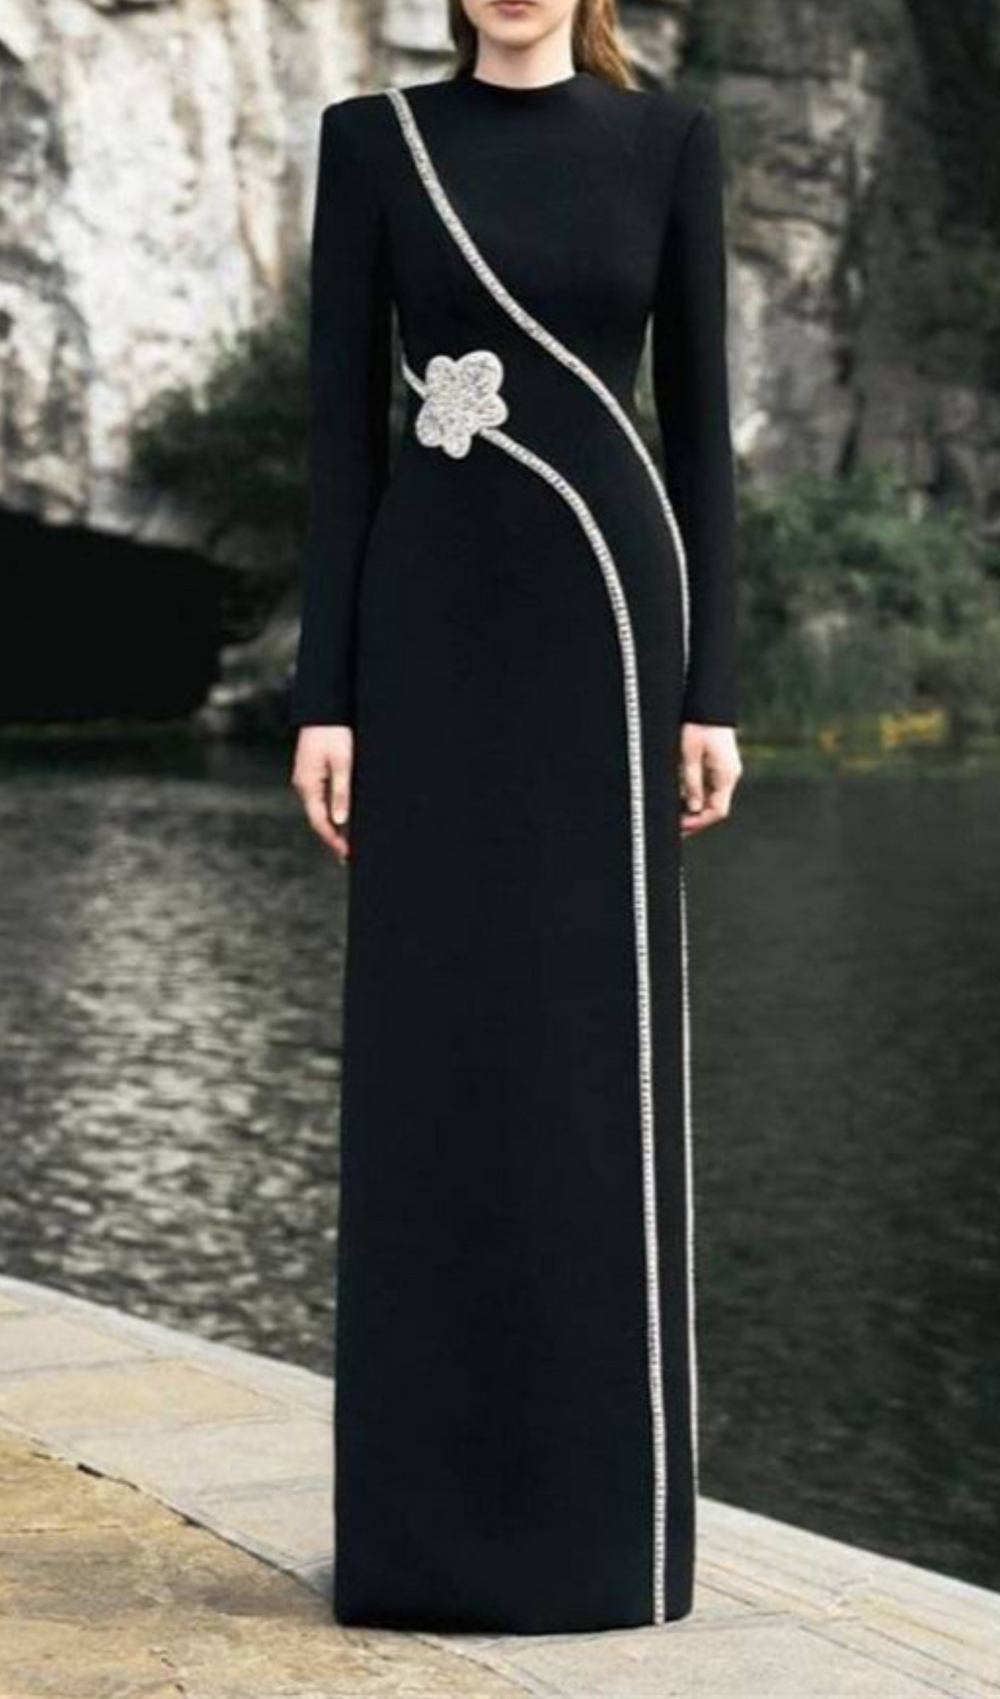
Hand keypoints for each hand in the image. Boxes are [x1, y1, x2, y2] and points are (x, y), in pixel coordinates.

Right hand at [291, 725, 353, 863]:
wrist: (323, 708)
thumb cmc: (335, 733)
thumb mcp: (343, 763)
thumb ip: (341, 792)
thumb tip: (340, 821)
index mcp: (308, 785)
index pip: (320, 822)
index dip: (333, 841)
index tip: (347, 855)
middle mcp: (303, 785)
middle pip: (318, 819)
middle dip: (333, 838)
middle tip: (349, 856)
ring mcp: (306, 779)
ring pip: (319, 809)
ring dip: (333, 826)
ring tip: (349, 842)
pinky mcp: (312, 772)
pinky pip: (321, 798)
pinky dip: (331, 811)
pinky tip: (342, 818)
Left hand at [679, 723, 741, 836]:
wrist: (708, 702)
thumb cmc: (697, 725)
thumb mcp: (689, 755)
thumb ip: (691, 782)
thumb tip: (693, 809)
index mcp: (726, 775)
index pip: (717, 811)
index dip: (699, 822)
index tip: (680, 827)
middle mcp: (729, 775)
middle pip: (715, 807)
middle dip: (695, 819)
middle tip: (674, 827)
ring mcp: (725, 770)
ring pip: (711, 798)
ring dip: (695, 808)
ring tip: (674, 815)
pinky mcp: (719, 764)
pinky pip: (709, 787)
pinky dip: (696, 796)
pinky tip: (680, 798)